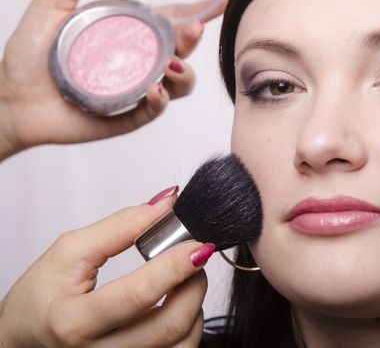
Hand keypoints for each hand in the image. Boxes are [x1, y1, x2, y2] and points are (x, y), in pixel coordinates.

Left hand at [0, 0, 226, 159]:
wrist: (12, 100)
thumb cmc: (29, 58)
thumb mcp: (49, 11)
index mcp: (126, 35)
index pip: (168, 21)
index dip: (196, 11)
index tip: (219, 3)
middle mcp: (136, 63)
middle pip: (180, 52)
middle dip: (193, 41)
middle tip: (193, 29)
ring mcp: (134, 91)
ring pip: (178, 85)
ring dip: (184, 74)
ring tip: (172, 66)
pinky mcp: (126, 116)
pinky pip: (152, 110)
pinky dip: (159, 101)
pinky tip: (153, 90)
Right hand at [0, 191, 212, 346]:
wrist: (23, 341)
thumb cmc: (40, 299)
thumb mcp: (68, 253)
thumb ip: (120, 226)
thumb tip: (165, 205)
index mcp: (74, 322)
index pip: (139, 294)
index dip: (175, 266)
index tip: (197, 244)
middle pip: (172, 324)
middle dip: (194, 283)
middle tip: (193, 257)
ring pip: (183, 343)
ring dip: (195, 305)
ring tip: (182, 280)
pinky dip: (189, 326)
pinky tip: (175, 305)